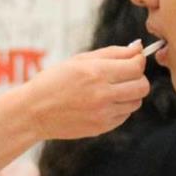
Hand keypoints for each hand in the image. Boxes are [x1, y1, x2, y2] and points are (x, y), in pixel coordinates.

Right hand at [15, 45, 149, 140]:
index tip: (133, 59)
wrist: (33, 111)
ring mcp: (103, 113)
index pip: (136, 66)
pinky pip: (124, 116)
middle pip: (142, 86)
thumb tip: (138, 48)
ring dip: (130, 94)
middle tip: (125, 75)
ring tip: (112, 90)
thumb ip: (112, 53)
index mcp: (96, 72)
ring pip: (136, 102)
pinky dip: (120, 108)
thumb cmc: (54, 80)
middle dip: (138, 78)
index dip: (138, 60)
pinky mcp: (102, 127)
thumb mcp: (79, 60)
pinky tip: (103, 103)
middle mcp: (102, 94)